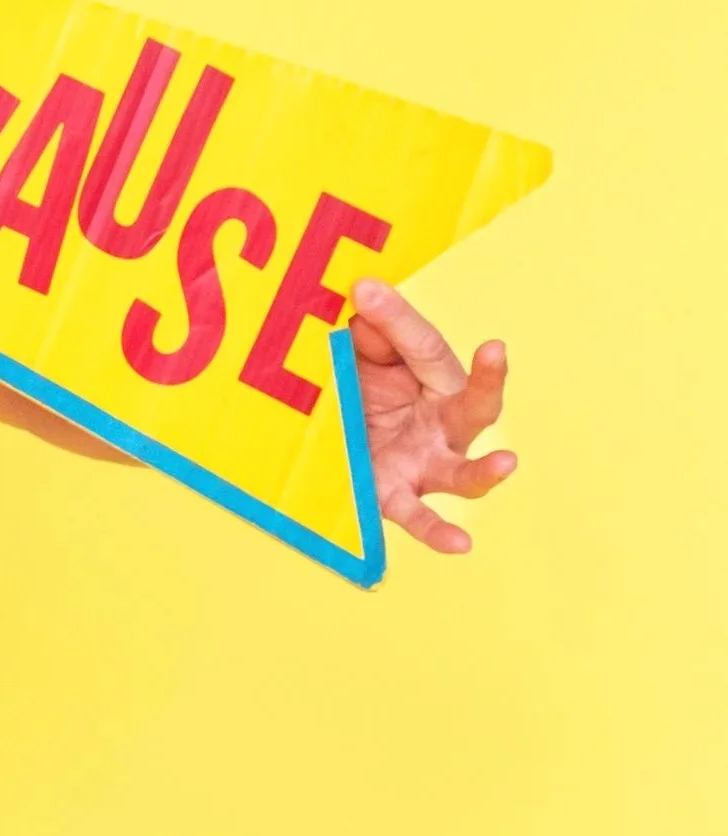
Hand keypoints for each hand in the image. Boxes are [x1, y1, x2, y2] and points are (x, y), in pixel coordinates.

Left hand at [348, 278, 515, 554]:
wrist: (329, 434)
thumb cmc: (361, 386)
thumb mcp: (362, 352)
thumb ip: (374, 328)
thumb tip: (366, 291)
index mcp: (437, 382)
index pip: (424, 349)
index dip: (397, 322)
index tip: (369, 294)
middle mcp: (443, 426)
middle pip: (475, 406)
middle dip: (488, 381)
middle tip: (496, 352)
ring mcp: (425, 465)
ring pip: (464, 472)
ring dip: (486, 470)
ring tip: (507, 463)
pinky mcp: (395, 495)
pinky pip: (420, 517)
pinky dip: (439, 532)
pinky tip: (459, 544)